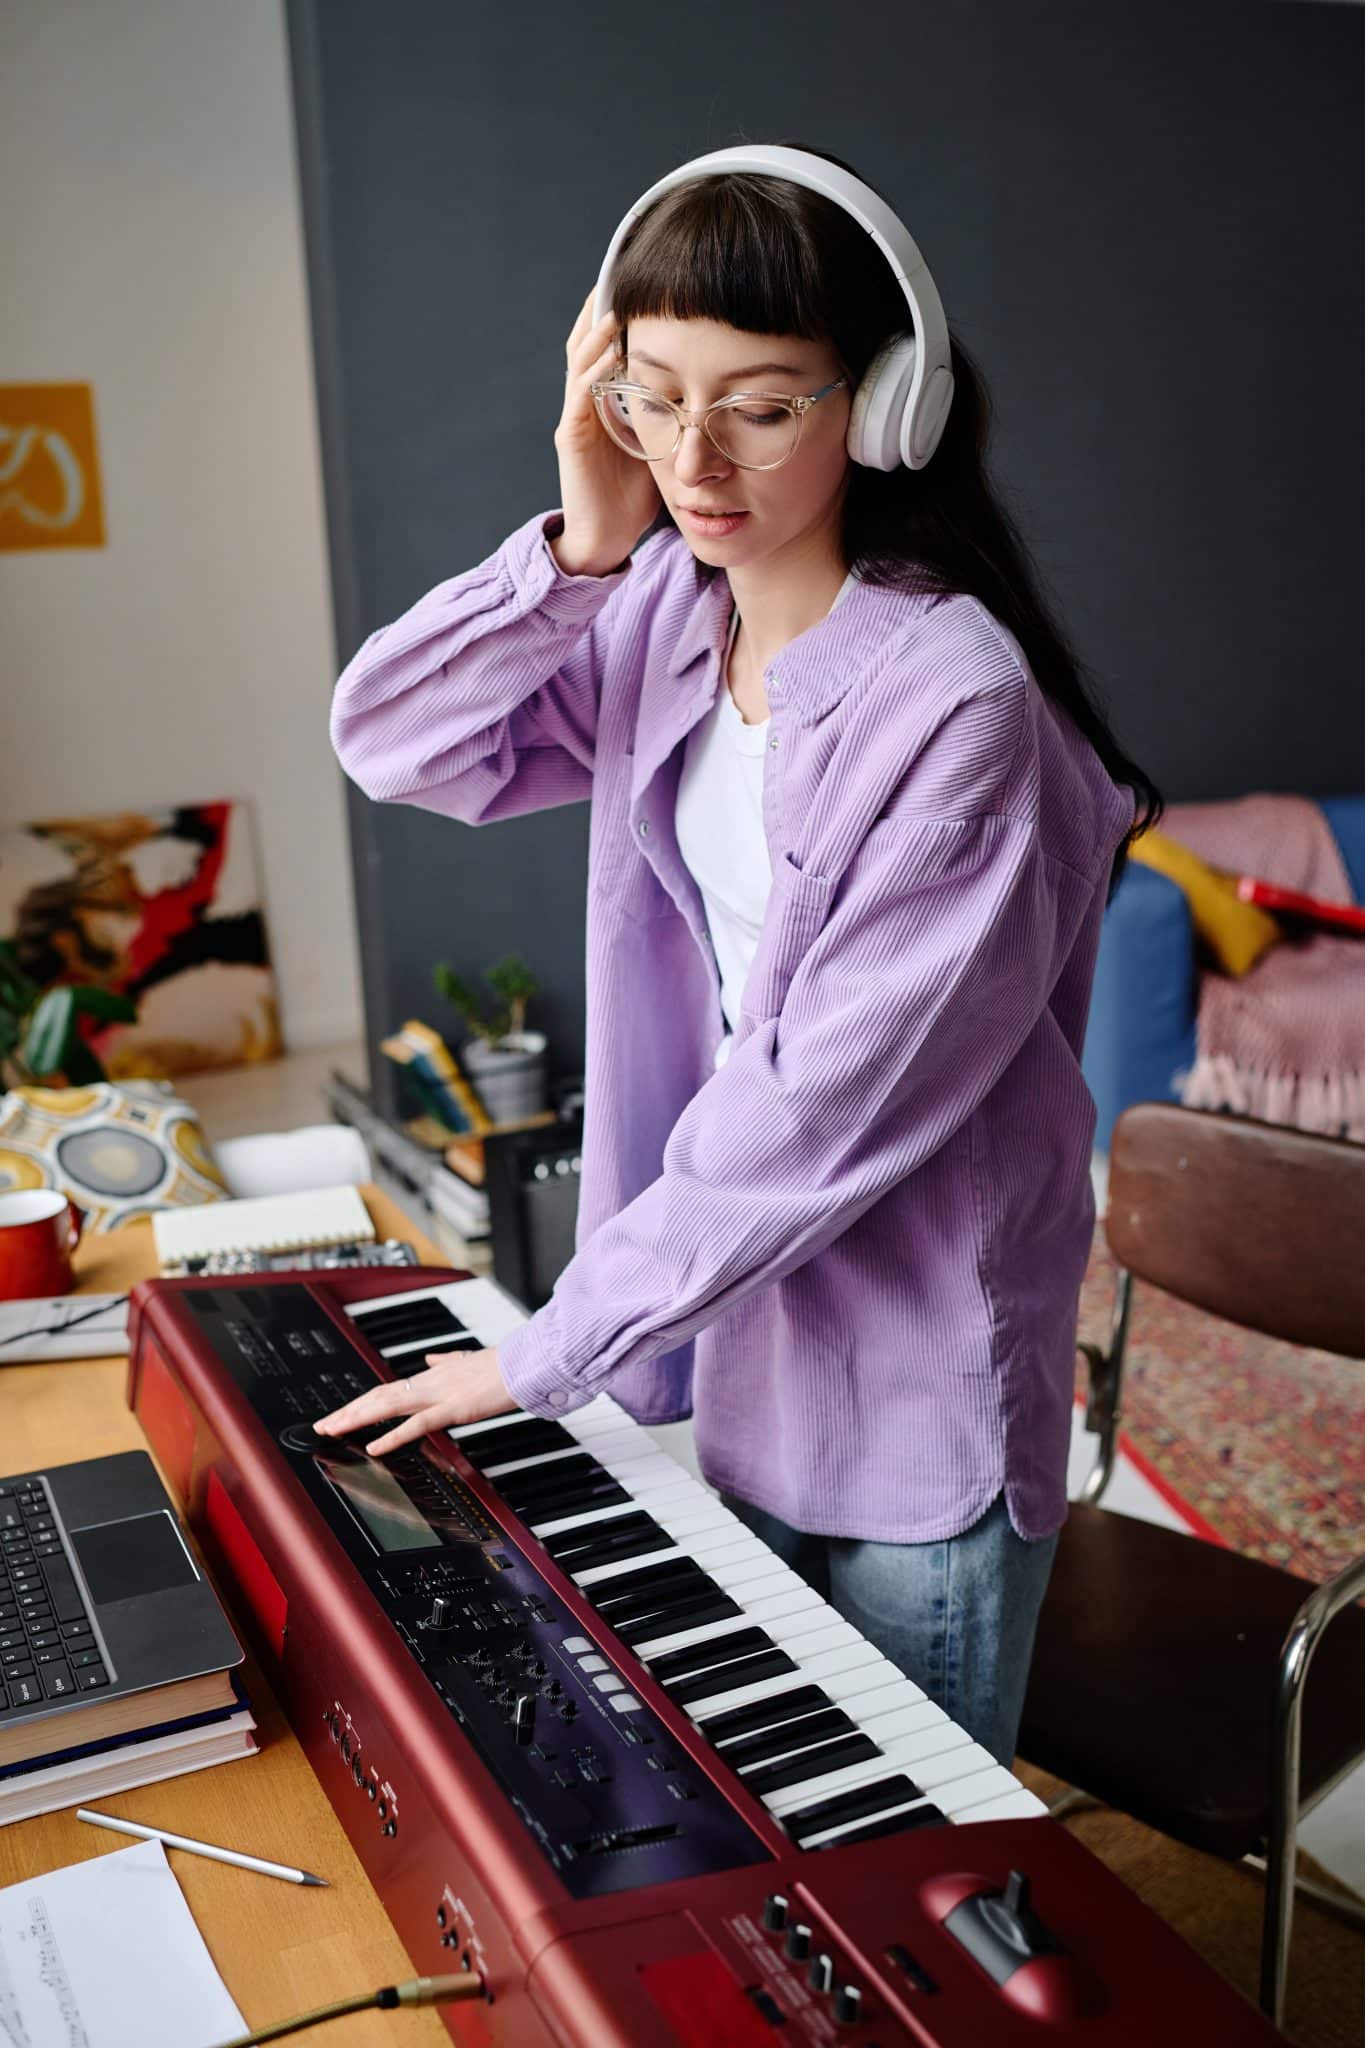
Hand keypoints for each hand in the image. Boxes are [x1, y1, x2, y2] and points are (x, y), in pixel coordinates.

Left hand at [311, 1347, 515, 1456]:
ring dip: (357, 1419)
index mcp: (430, 1376)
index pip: (386, 1389)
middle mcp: (427, 1383)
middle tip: (322, 1425)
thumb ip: (446, 1362)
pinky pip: (416, 1424)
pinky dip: (392, 1436)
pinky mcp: (452, 1409)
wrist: (523, 1363)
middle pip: (377, 1397)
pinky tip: (374, 1447)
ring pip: (387, 1406)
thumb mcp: (467, 1361)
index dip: (360, 1401)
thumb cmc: (500, 1366)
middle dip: (347, 1412)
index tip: (340, 1413)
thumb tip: (432, 1359)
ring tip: (333, 1430)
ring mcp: (437, 1395)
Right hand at [552, 286, 660, 574]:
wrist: (606, 539)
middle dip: (599, 310)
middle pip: (586, 344)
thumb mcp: (657, 444)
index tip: (639, 286)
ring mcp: (575, 421)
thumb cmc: (632, 496)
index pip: (606, 347)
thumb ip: (668, 414)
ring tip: (613, 306)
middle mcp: (584, 404)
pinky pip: (580, 400)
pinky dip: (594, 375)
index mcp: (603, 402)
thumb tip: (705, 389)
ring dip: (595, 335)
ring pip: (579, 365)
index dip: (617, 316)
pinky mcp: (571, 442)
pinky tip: (609, 356)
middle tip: (617, 276)